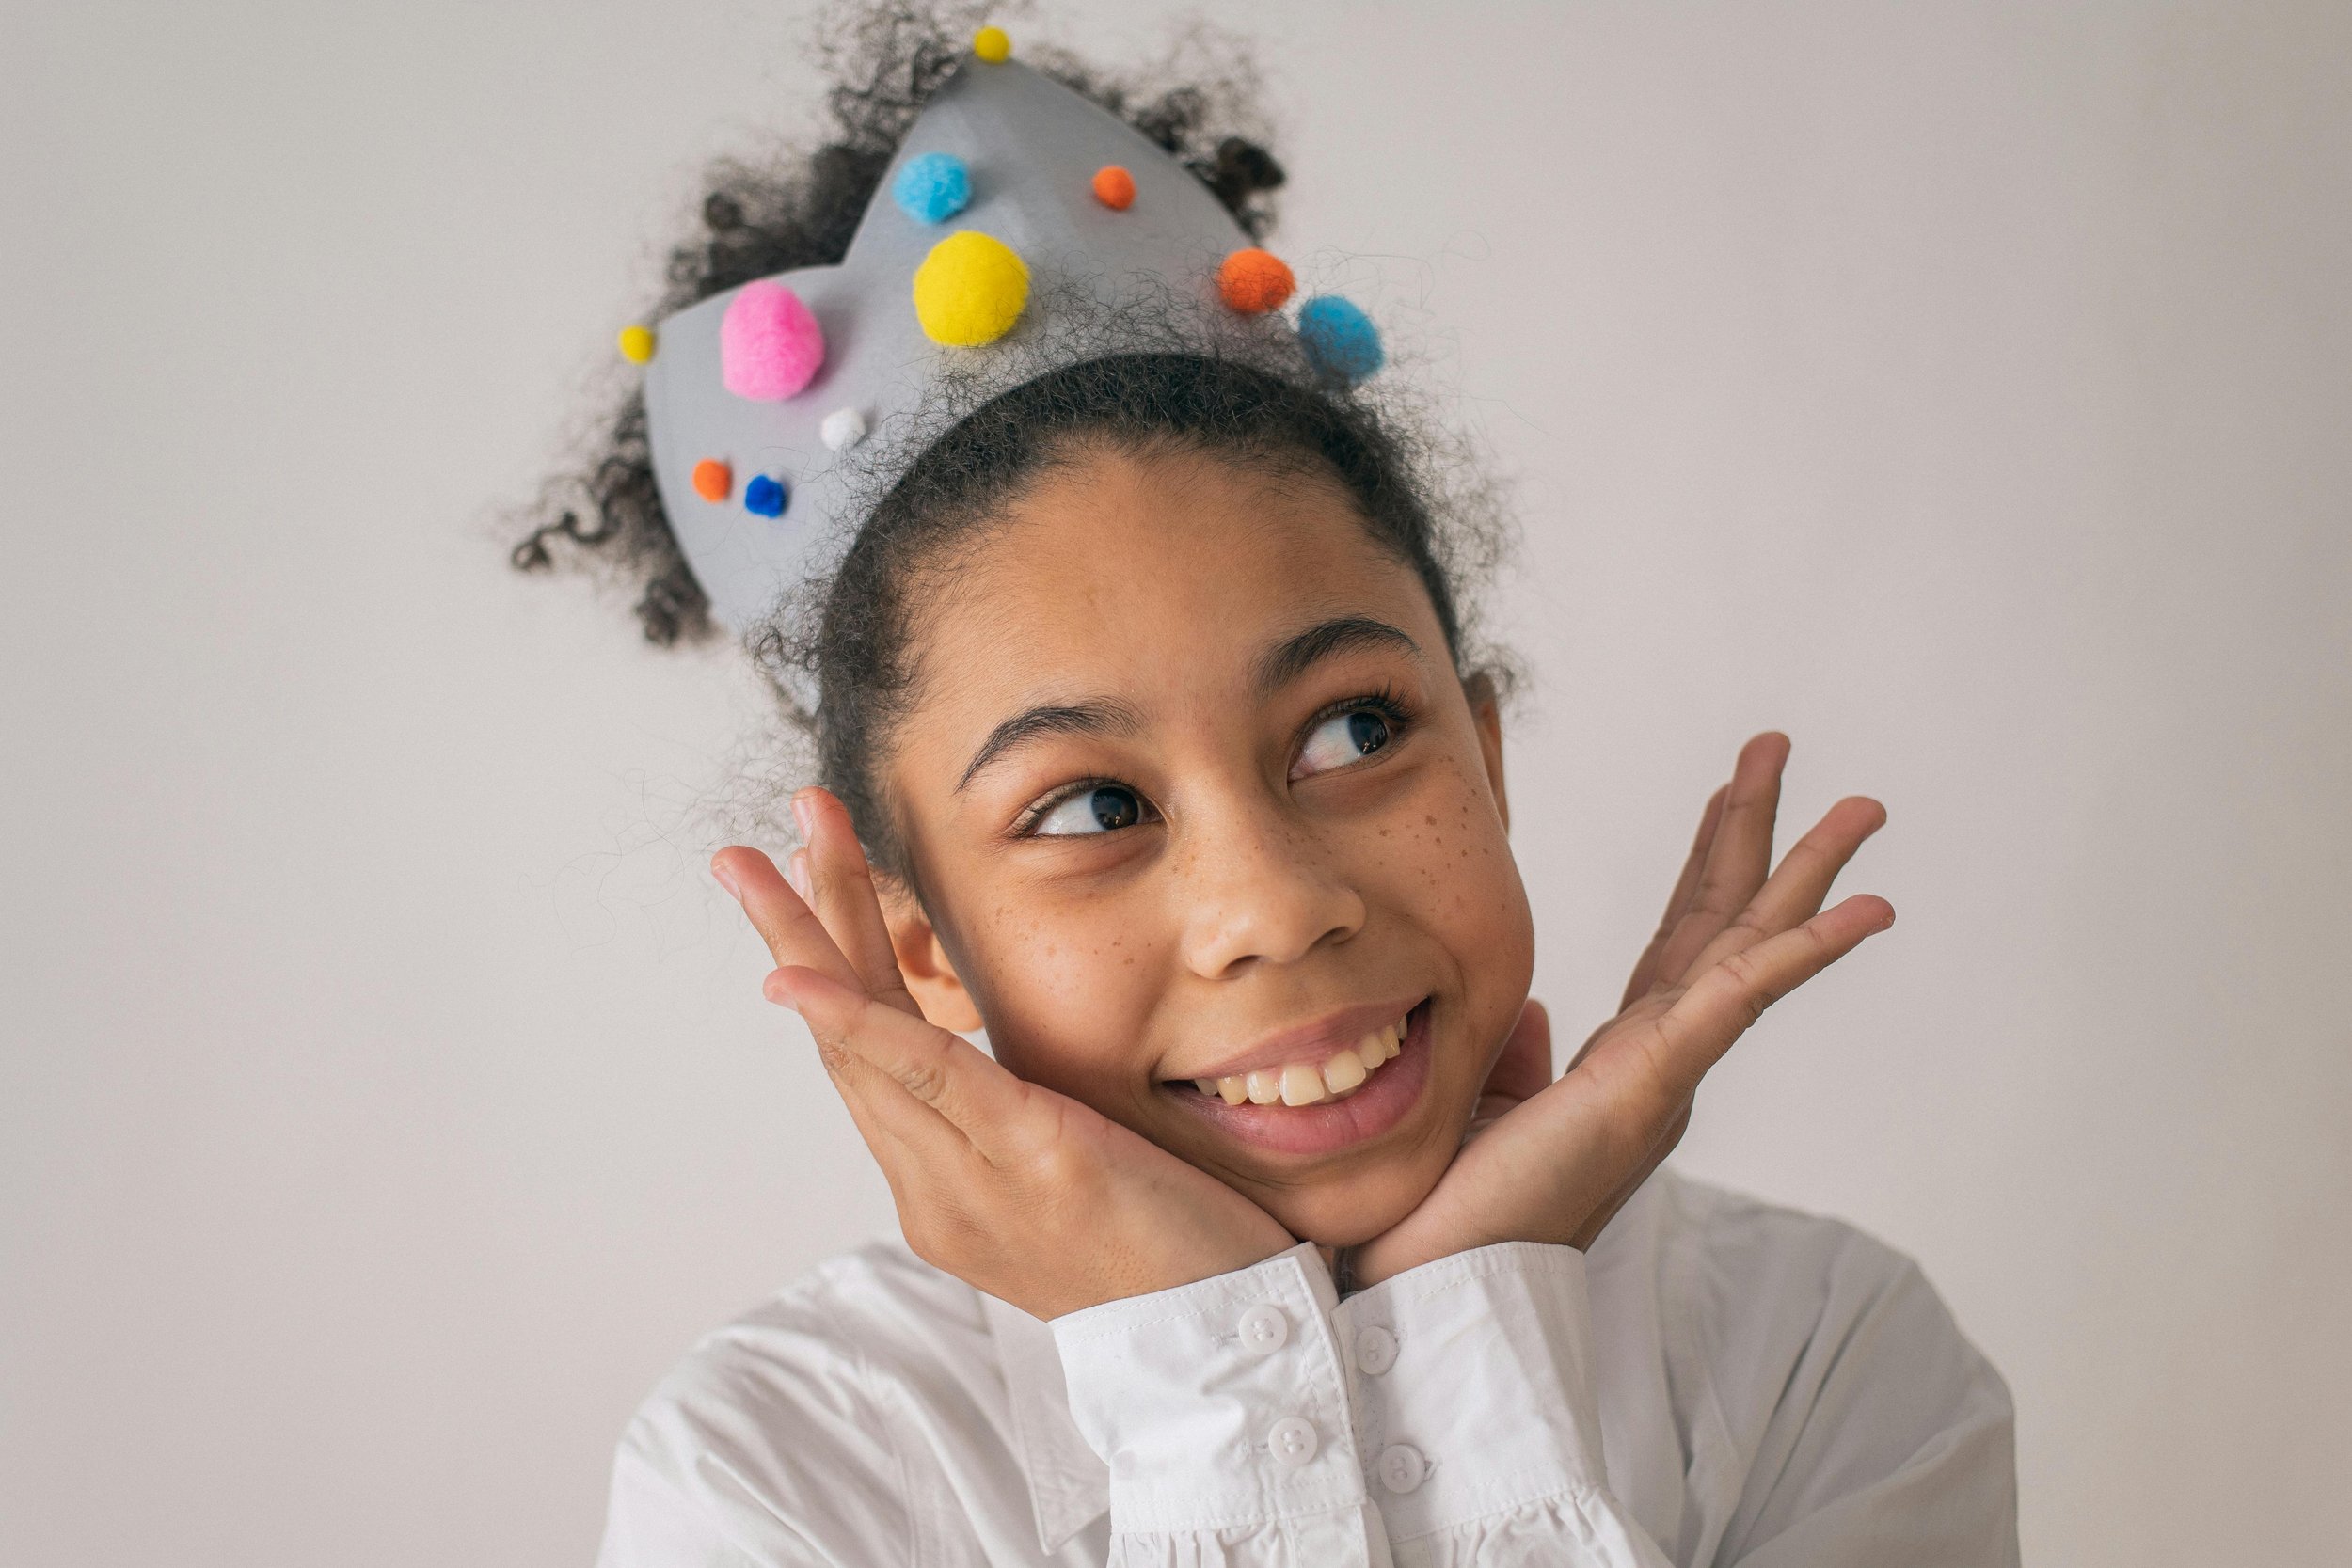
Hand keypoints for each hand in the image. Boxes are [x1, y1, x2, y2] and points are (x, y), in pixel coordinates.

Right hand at [712, 790, 1294, 1319]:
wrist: (1229, 1355)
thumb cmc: (1175, 1261)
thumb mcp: (1079, 1178)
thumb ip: (1025, 1128)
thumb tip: (1008, 1072)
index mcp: (944, 1193)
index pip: (870, 1062)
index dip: (828, 971)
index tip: (801, 883)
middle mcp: (938, 1192)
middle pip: (846, 1042)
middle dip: (792, 934)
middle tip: (734, 853)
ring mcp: (976, 1184)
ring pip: (870, 1045)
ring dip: (813, 939)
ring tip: (767, 856)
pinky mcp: (1036, 1164)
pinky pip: (931, 1081)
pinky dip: (862, 1026)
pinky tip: (802, 979)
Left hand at [1351, 733, 1892, 1285]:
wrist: (1430, 1281)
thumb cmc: (1452, 1208)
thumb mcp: (1484, 1105)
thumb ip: (1518, 1051)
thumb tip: (1534, 1006)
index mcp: (1625, 1060)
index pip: (1681, 943)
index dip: (1710, 863)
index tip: (1733, 793)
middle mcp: (1659, 1061)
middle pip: (1725, 925)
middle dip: (1762, 835)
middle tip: (1790, 752)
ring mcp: (1663, 1077)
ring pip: (1749, 951)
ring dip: (1808, 875)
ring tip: (1863, 808)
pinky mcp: (1648, 1091)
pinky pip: (1734, 1004)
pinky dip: (1798, 953)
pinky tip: (1861, 910)